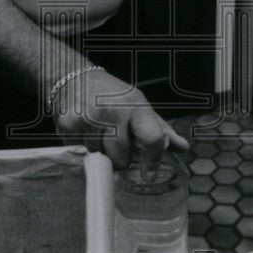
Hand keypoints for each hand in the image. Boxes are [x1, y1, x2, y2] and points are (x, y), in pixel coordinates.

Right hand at [52, 67, 189, 169]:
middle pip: (121, 157)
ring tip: (98, 133)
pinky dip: (83, 148)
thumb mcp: (138, 106)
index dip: (152, 160)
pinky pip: (80, 153)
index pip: (152, 139)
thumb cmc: (112, 96)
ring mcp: (88, 118)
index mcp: (135, 105)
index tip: (148, 173)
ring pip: (99, 157)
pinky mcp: (68, 125)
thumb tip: (183, 147)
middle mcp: (112, 110)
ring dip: (100, 152)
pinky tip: (84, 132)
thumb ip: (160, 129)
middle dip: (119, 157)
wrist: (74, 78)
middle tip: (114, 142)